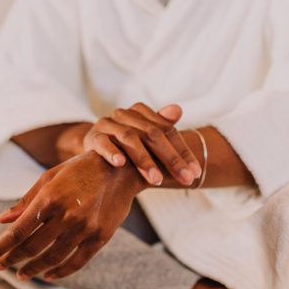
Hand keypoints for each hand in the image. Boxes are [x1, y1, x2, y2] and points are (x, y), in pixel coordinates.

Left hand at [0, 151, 143, 280]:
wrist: (120, 170)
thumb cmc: (80, 171)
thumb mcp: (50, 178)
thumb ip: (26, 201)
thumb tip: (1, 220)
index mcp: (50, 197)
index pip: (18, 231)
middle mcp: (66, 214)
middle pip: (32, 247)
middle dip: (11, 260)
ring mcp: (85, 228)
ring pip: (52, 258)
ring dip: (33, 269)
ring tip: (21, 274)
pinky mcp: (100, 237)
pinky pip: (77, 262)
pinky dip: (60, 272)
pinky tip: (48, 275)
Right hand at [83, 103, 201, 185]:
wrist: (93, 145)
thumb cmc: (126, 144)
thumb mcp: (145, 138)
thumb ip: (163, 127)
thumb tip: (178, 109)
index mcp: (142, 113)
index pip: (168, 131)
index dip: (183, 152)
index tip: (195, 173)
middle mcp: (125, 115)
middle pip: (152, 134)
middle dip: (171, 159)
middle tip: (185, 179)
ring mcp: (108, 124)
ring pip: (129, 139)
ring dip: (144, 160)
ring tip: (157, 180)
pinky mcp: (93, 137)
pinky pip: (102, 143)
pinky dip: (111, 152)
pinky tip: (121, 164)